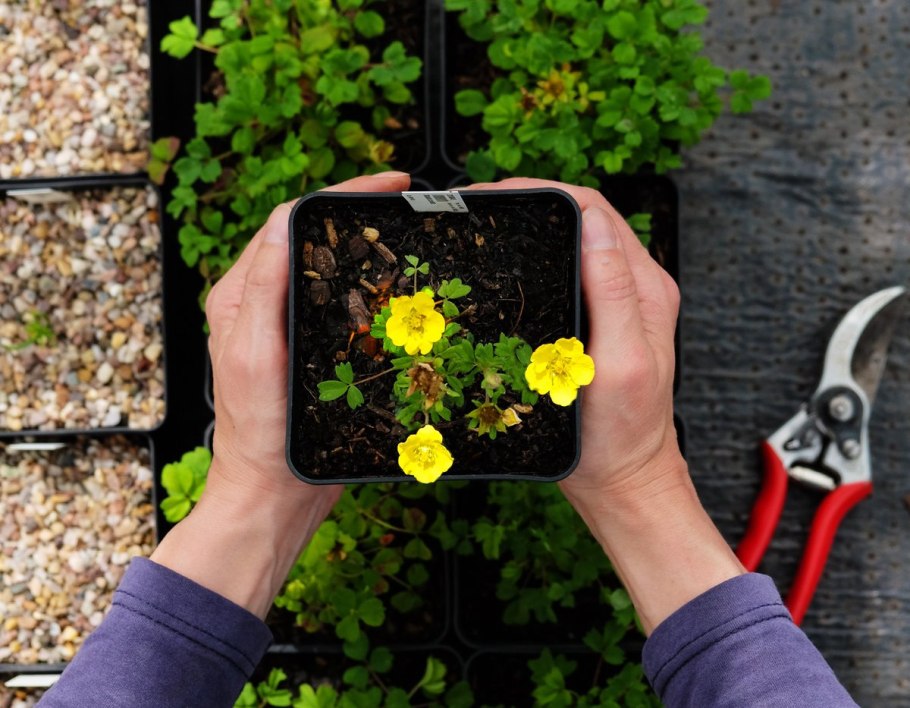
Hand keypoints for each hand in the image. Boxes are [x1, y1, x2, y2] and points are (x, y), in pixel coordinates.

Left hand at [151, 171, 411, 616]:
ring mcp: (291, 326)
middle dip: (360, 212)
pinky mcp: (315, 350)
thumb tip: (286, 219)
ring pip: (333, 269)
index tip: (390, 186)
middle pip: (315, 238)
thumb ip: (264, 288)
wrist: (273, 495)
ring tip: (411, 237)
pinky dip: (374, 288)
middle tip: (409, 204)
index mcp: (243, 293)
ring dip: (369, 247)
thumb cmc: (260, 433)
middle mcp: (264, 302)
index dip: (341, 194)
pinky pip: (345, 304)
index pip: (292, 220)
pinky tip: (403, 289)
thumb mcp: (254, 354)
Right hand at [464, 177, 682, 507]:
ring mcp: (614, 303)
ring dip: (529, 226)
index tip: (494, 196)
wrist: (621, 479)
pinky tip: (503, 267)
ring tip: (482, 227)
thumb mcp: (621, 363)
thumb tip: (592, 223)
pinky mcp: (594, 322)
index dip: (544, 192)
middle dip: (528, 202)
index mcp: (644, 287)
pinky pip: (565, 272)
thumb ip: (614, 291)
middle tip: (475, 207)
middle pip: (580, 218)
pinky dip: (533, 258)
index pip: (594, 210)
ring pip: (570, 241)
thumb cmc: (622, 433)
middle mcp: (633, 286)